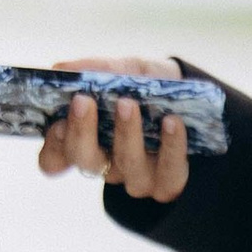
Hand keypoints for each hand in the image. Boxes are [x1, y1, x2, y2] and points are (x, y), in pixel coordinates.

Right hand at [34, 55, 190, 204]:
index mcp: (87, 140)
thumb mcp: (129, 70)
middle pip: (85, 160)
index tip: (56, 123)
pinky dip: (171, 146)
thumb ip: (99, 70)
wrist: (198, 103)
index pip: (55, 157)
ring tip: (128, 103)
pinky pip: (169, 172)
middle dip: (81, 132)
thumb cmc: (151, 86)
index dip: (53, 145)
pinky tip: (172, 122)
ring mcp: (137, 177)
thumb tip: (62, 68)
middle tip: (82, 101)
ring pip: (127, 165)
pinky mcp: (169, 183)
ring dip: (126, 134)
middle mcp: (107, 163)